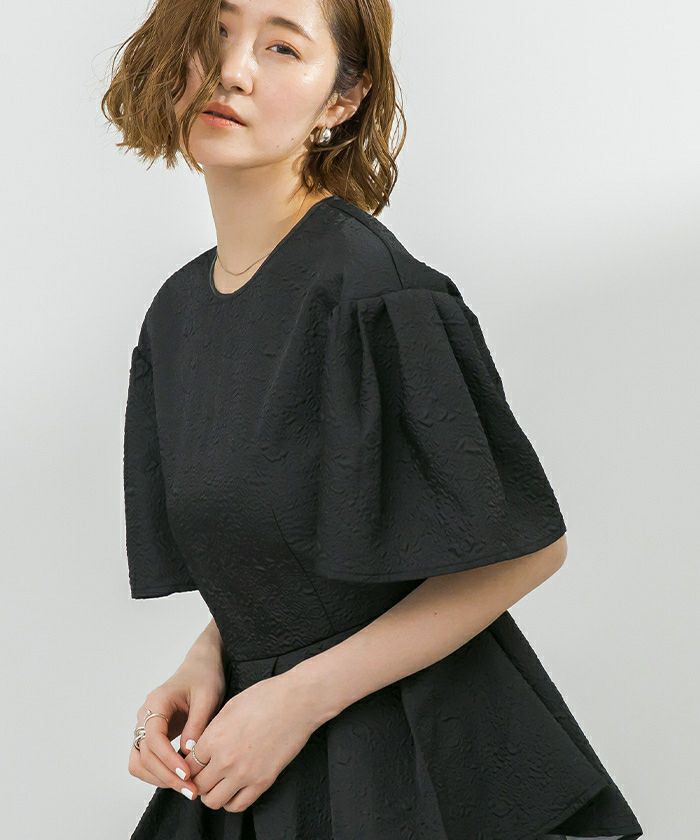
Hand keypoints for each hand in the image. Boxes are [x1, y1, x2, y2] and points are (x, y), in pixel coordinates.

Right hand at [128, 651, 227, 799]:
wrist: (201, 667)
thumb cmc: (205, 677)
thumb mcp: (207, 697)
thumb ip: (197, 725)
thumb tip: (187, 755)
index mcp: (157, 702)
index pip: (153, 739)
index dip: (168, 760)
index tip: (187, 774)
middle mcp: (145, 716)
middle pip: (144, 755)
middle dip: (166, 776)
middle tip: (191, 790)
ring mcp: (146, 727)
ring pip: (140, 762)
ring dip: (160, 778)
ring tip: (186, 788)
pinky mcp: (153, 736)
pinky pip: (146, 760)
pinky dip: (159, 773)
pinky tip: (181, 778)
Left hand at [183, 670, 323, 811]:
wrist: (297, 702)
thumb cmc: (267, 697)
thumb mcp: (230, 707)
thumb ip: (213, 730)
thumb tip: (204, 746)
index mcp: (214, 737)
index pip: (188, 764)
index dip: (188, 766)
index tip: (194, 765)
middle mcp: (225, 759)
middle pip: (197, 786)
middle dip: (198, 782)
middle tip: (205, 775)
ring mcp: (244, 773)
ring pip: (213, 801)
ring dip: (213, 794)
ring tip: (219, 784)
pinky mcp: (263, 781)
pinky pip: (237, 805)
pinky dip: (231, 802)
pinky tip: (234, 790)